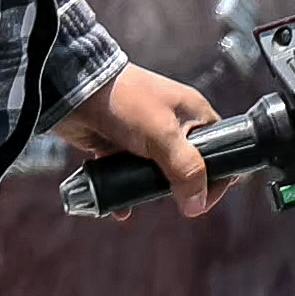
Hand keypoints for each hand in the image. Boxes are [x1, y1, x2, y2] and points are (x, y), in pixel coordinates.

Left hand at [55, 60, 225, 217]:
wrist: (73, 90)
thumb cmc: (124, 100)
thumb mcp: (163, 135)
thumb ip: (185, 170)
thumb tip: (197, 204)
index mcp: (193, 114)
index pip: (221, 147)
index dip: (219, 174)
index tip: (205, 198)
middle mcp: (174, 126)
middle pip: (190, 166)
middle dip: (183, 188)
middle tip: (173, 200)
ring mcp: (147, 138)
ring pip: (159, 174)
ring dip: (151, 191)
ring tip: (142, 199)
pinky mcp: (122, 147)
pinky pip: (130, 176)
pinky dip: (126, 192)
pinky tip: (120, 205)